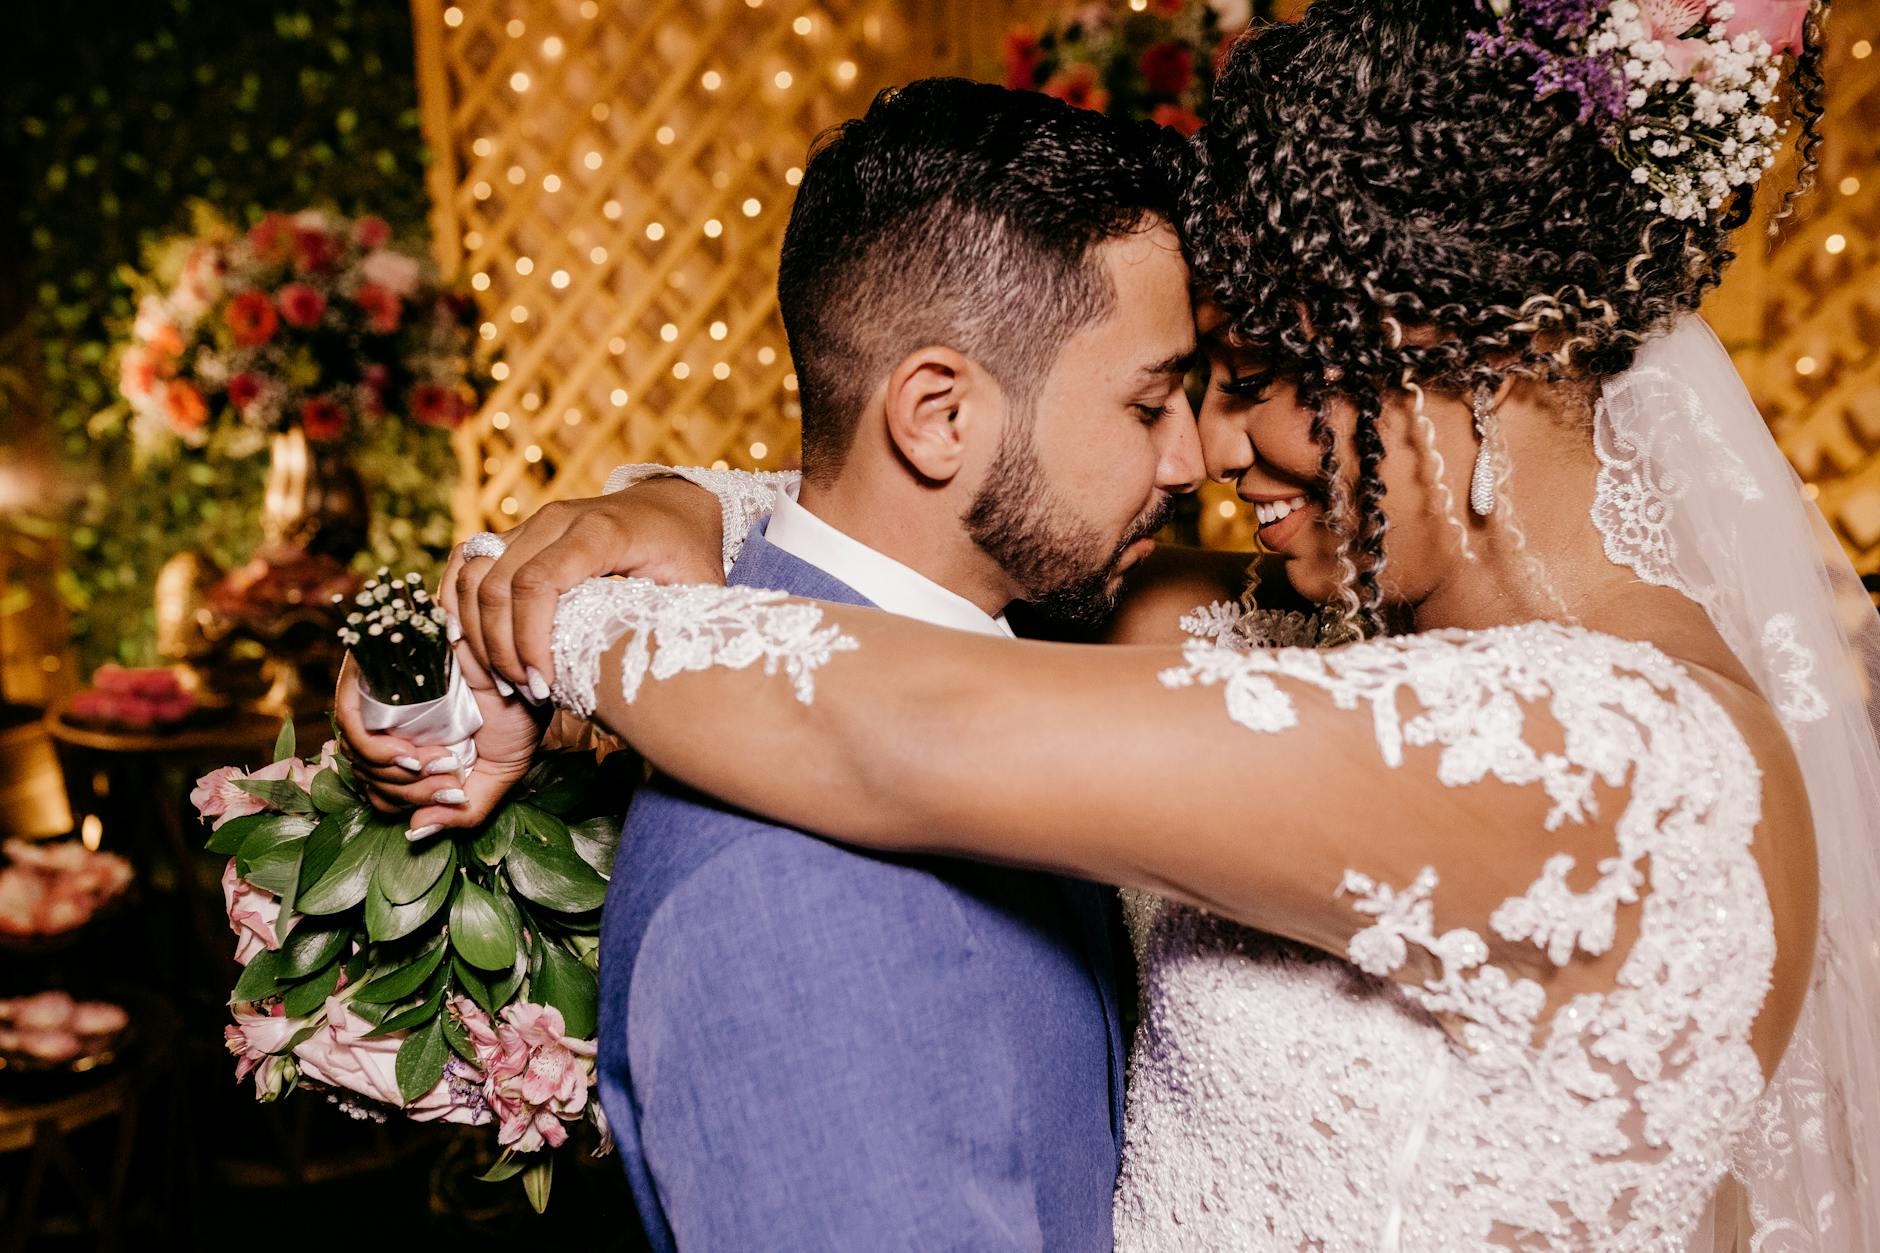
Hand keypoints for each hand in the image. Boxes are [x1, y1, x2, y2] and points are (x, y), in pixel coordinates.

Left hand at [335, 644, 549, 835]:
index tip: (452, 797)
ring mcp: (383, 698)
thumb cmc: (518, 711)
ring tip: (438, 765)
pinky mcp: (375, 671)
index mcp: (419, 747)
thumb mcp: (497, 776)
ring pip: (357, 755)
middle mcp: (395, 724)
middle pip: (368, 777)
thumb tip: (415, 835)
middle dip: (409, 794)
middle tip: (450, 783)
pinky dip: (376, 750)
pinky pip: (351, 722)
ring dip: (396, 776)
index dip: (407, 805)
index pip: (381, 791)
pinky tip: (409, 754)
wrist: (526, 665)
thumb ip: (463, 813)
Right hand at [441, 477, 723, 702]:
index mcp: (601, 532)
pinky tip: (471, 643)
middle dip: (501, 648)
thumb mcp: (699, 587)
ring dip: (478, 632)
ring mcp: (532, 523)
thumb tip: (665, 678)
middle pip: (498, 584)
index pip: (538, 584)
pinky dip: (460, 603)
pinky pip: (469, 561)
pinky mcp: (518, 532)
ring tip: (505, 678)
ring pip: (474, 574)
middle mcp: (557, 519)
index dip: (529, 640)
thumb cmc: (688, 551)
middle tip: (524, 692)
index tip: (542, 686)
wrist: (673, 505)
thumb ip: (681, 624)